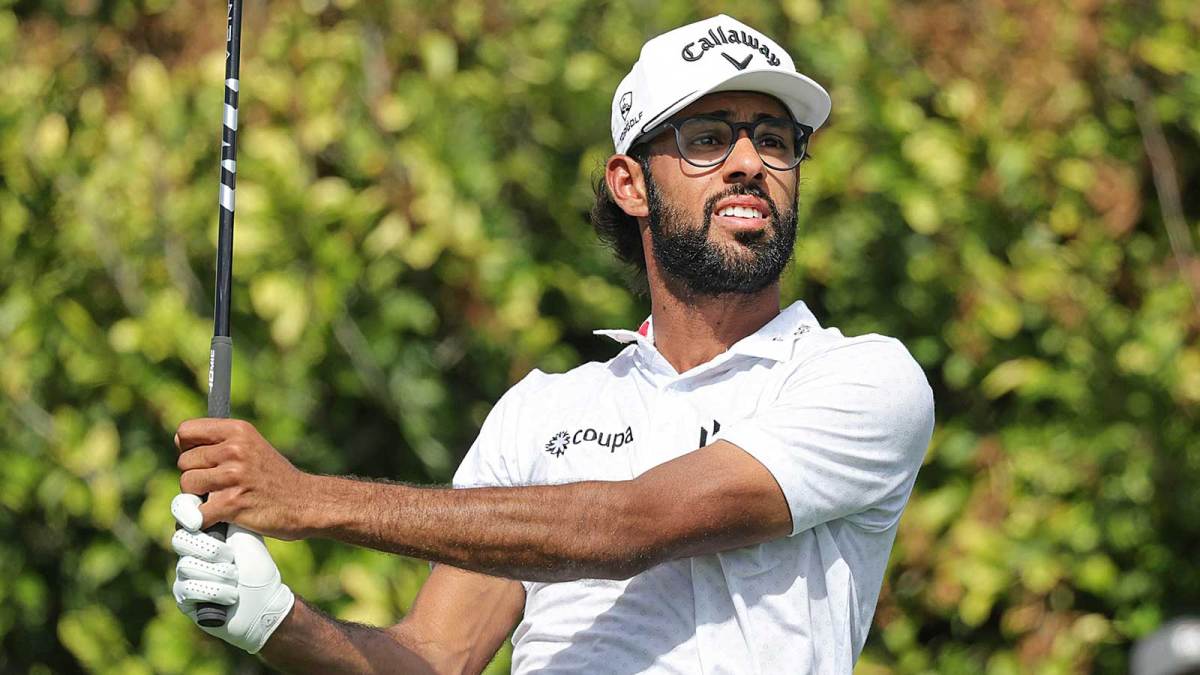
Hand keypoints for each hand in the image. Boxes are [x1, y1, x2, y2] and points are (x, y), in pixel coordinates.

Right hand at [172, 494, 294, 653]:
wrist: (266, 600)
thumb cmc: (256, 564)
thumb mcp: (244, 532)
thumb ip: (225, 508)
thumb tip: (211, 484)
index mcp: (202, 528)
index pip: (182, 510)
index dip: (185, 511)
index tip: (198, 520)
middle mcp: (189, 549)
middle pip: (180, 539)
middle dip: (209, 550)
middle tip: (231, 558)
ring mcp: (184, 572)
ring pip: (186, 565)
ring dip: (218, 574)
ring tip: (236, 577)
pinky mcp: (184, 597)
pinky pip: (187, 589)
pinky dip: (214, 591)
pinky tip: (232, 594)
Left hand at [175, 418, 312, 539]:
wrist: (306, 503)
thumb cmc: (274, 478)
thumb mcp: (252, 446)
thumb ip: (220, 442)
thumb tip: (178, 440)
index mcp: (238, 430)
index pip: (185, 431)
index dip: (188, 448)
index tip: (201, 460)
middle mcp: (235, 449)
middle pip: (184, 462)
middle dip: (196, 476)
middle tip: (219, 486)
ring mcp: (233, 476)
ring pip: (186, 486)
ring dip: (198, 498)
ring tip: (221, 499)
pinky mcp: (231, 503)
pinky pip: (196, 513)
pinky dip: (204, 521)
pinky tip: (221, 518)